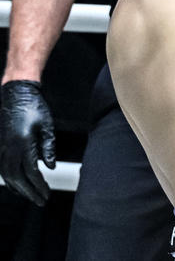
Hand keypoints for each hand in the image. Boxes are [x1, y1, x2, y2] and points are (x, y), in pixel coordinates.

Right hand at [0, 80, 55, 205]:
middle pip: (16, 178)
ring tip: (31, 195)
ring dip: (18, 188)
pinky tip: (18, 184)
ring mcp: (1, 147)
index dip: (39, 186)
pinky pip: (2, 168)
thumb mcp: (47, 126)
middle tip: (40, 201)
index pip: (31, 173)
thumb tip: (50, 167)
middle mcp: (8, 148)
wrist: (16, 94)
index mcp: (22, 143)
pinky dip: (10, 179)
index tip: (47, 194)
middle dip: (28, 192)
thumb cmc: (34, 107)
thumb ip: (48, 148)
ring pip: (6, 175)